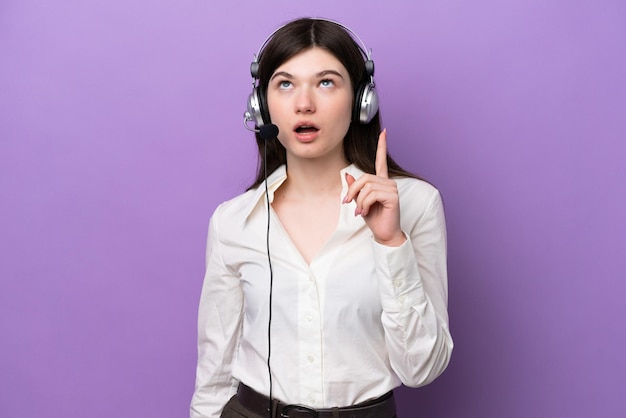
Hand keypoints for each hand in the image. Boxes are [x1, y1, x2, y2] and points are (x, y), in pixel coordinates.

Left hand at [343, 129, 405, 246]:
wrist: (384, 234)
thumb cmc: (374, 219)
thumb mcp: (360, 202)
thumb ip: (355, 189)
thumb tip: (347, 176)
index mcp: (381, 182)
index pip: (381, 161)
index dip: (382, 146)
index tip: (384, 132)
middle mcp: (388, 183)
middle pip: (364, 177)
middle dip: (353, 190)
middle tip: (349, 203)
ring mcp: (392, 189)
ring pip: (367, 187)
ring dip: (359, 201)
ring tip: (360, 211)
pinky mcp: (393, 197)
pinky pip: (372, 194)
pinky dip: (364, 204)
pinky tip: (365, 212)